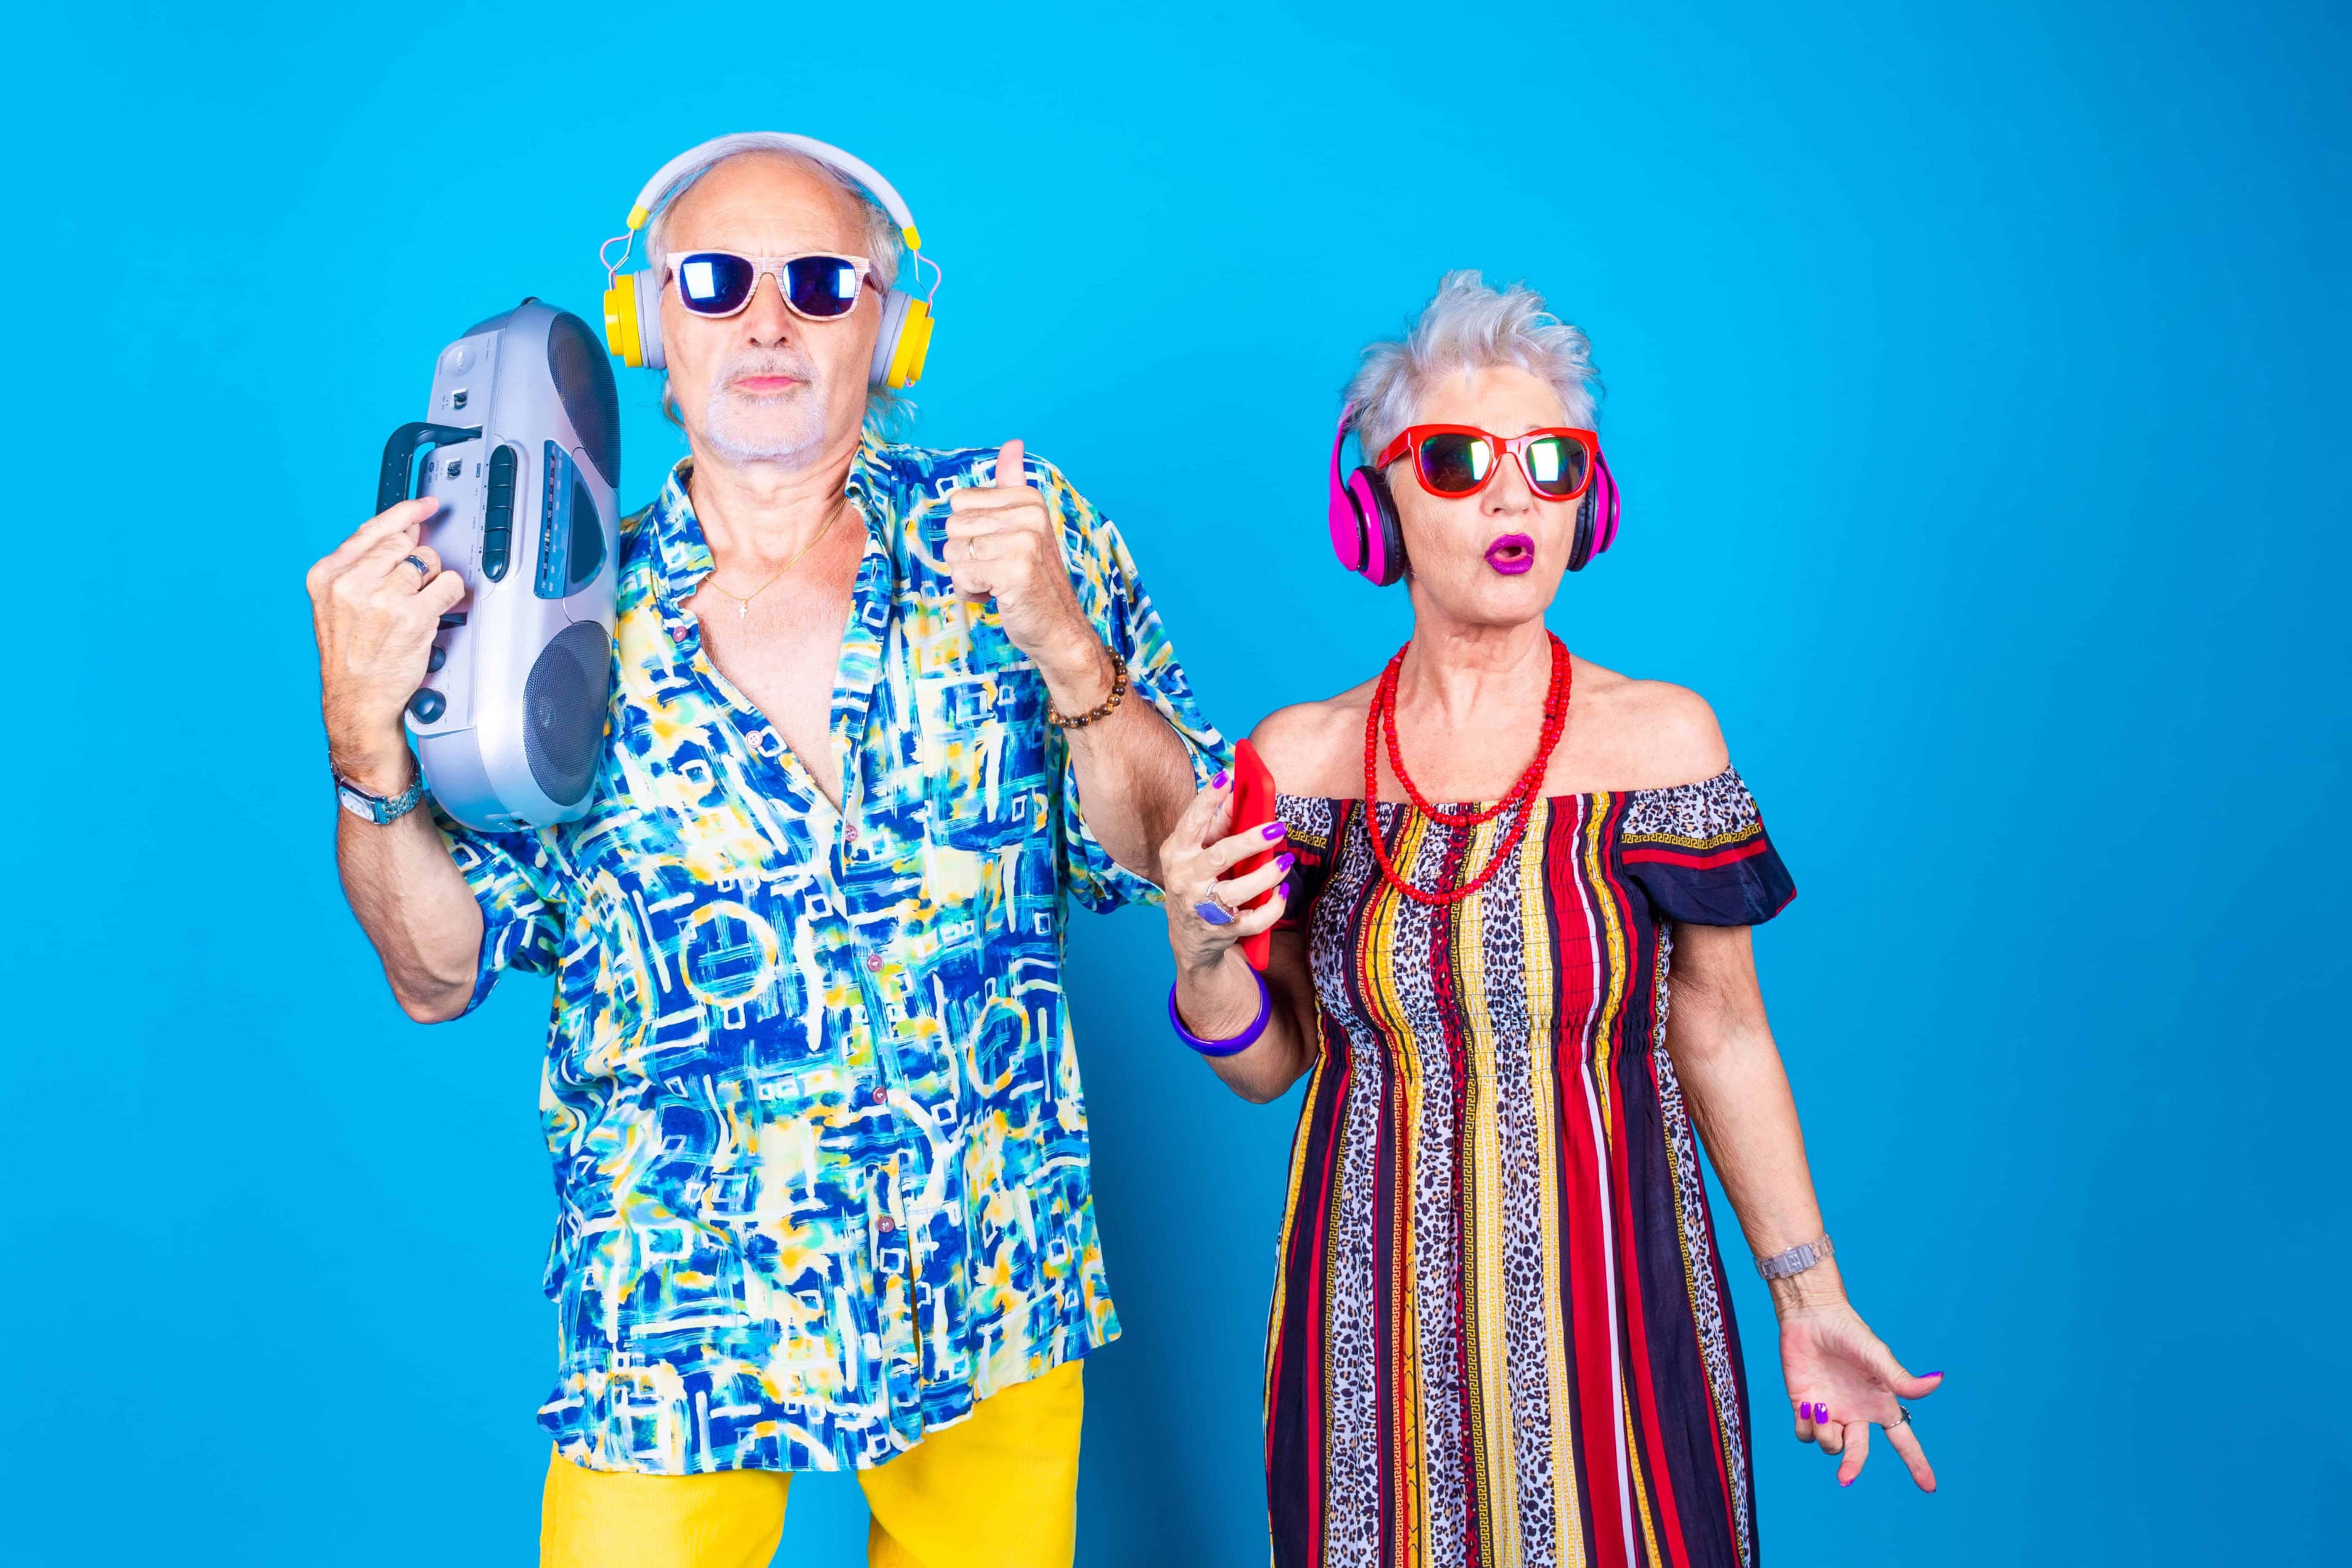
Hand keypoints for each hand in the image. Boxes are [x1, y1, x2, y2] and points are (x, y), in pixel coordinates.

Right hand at [306, 496, 465, 792]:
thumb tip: (400, 534)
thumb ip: (360, 567)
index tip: (424, 505)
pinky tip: (437, 610)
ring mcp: (383, 600)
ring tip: (419, 604)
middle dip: (417, 558)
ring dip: (433, 579)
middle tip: (414, 583)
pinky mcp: (413, 618)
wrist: (356, 702)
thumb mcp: (334, 605)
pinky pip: (448, 585)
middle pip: (405, 542)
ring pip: (428, 561)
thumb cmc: (351, 657)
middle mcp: (352, 583)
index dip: (405, 513)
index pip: (373, 529)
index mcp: (328, 575)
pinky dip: (450, 594)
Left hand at [945, 439, 1101, 700]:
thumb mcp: (1024, 526)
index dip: (969, 532)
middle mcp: (1029, 515)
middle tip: (997, 570)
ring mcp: (1024, 542)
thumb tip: (1013, 443)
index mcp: (1028, 499)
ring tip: (997, 584)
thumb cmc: (1034, 580)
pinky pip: (961, 576)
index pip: (960, 501)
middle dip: (965, 555)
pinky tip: (997, 597)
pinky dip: (971, 594)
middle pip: (953, 526)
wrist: (1059, 629)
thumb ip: (1012, 484)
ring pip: (952, 552)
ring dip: (967, 577)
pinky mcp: (1016, 571)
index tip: (998, 549)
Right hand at [1157, 768, 1291, 975]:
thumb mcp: (1197, 853)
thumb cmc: (1196, 882)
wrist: (1189, 939)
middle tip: (1277, 828)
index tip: (1227, 777)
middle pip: (1219, 856)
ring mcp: (1201, 907)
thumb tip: (1238, 793)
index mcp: (1176, 853)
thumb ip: (1217, 825)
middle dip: (1250, 840)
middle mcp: (1184, 879)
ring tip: (1285, 861)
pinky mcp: (1221, 930)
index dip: (1207, 799)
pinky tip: (1281, 893)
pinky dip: (1272, 907)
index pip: (1191, 822)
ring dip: (1267, 875)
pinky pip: (1253, 919)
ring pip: (1238, 891)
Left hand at [1779, 1300, 1943, 1489]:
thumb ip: (1902, 1378)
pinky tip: (1807, 1406)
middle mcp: (1857, 1413)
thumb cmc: (1849, 1332)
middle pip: (1858, 1452)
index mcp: (1880, 1405)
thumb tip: (1937, 1381)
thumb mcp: (1877, 1356)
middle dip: (1852, 1466)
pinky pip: (1805, 1434)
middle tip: (1844, 1478)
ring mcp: (1831, 1412)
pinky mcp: (1805, 1406)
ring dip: (1824, 1435)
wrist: (1811, 1316)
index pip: (1904, 1441)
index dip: (1917, 1464)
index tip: (1930, 1487)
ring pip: (1830, 1445)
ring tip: (1819, 1407)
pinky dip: (1806, 1427)